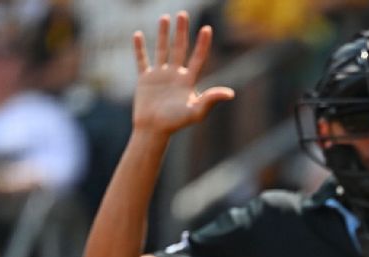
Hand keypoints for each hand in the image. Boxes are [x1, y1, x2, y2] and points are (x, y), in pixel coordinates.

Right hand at [131, 12, 234, 135]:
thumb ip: (211, 100)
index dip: (203, 44)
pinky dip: (139, 48)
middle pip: (180, 48)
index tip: (207, 28)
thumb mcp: (196, 111)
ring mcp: (160, 75)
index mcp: (188, 81)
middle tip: (183, 14)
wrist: (154, 130)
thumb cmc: (176, 123)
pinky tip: (138, 34)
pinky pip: (141, 60)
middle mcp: (175, 75)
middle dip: (182, 31)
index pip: (198, 57)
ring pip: (162, 50)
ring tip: (164, 17)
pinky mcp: (145, 79)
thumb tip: (231, 93)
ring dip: (162, 34)